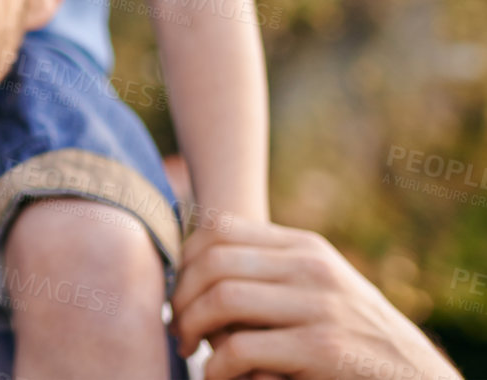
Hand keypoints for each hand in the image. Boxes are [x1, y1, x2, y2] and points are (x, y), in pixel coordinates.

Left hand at [171, 222, 459, 379]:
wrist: (417, 378)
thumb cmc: (355, 337)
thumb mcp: (320, 289)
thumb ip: (272, 272)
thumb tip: (195, 267)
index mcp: (307, 248)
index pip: (220, 228)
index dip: (184, 258)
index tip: (177, 290)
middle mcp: (313, 268)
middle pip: (213, 262)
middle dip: (181, 295)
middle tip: (175, 325)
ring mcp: (320, 307)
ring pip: (222, 298)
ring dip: (191, 327)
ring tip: (187, 348)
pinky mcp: (323, 349)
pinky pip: (241, 348)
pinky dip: (216, 366)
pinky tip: (216, 376)